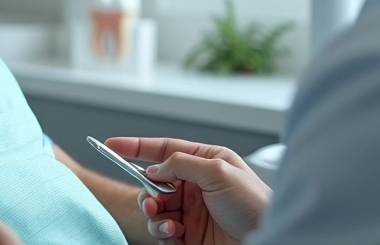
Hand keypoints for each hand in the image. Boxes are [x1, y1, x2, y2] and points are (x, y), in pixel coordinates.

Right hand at [105, 137, 270, 244]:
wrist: (268, 239)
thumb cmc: (256, 205)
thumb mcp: (219, 172)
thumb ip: (182, 163)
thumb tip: (155, 167)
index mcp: (206, 161)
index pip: (164, 149)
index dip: (136, 147)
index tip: (111, 144)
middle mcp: (196, 185)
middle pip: (154, 182)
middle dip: (148, 192)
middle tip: (154, 203)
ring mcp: (192, 210)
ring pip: (155, 208)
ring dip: (155, 215)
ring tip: (169, 223)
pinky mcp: (190, 234)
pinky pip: (162, 230)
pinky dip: (163, 232)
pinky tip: (176, 234)